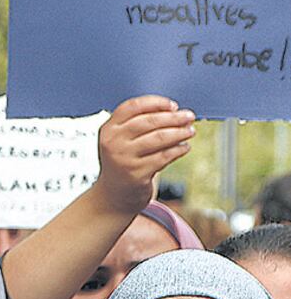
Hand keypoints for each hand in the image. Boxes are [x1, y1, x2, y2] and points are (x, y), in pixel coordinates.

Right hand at [95, 95, 194, 214]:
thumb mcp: (122, 140)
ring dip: (179, 132)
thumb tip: (175, 112)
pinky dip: (178, 150)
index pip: (133, 107)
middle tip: (188, 116)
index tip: (172, 105)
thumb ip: (140, 124)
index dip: (156, 103)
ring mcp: (124, 158)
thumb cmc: (123, 162)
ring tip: (190, 131)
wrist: (113, 195)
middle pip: (149, 121)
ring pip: (159, 138)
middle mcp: (113, 143)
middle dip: (173, 117)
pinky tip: (185, 147)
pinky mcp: (137, 173)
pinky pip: (164, 156)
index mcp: (108, 129)